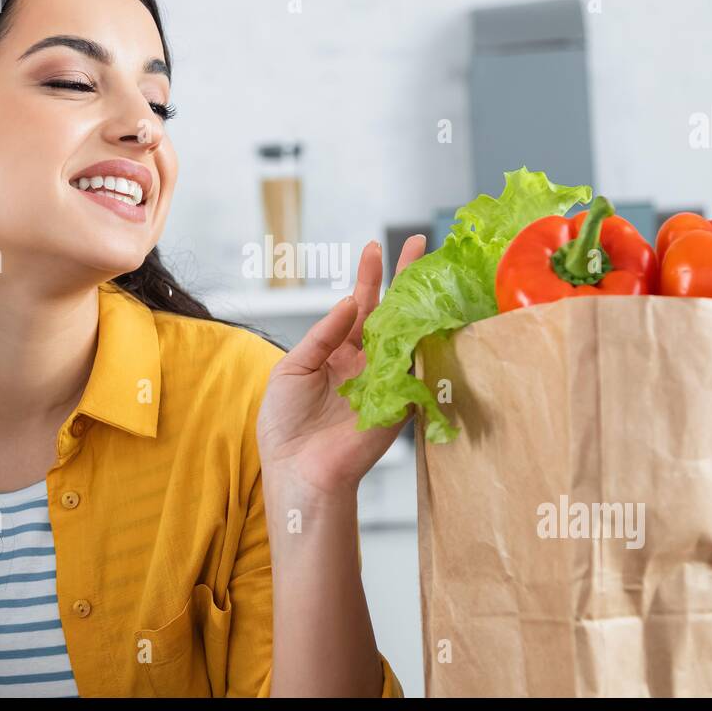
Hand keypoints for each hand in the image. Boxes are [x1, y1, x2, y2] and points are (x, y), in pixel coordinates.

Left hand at [256, 235, 426, 501]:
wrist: (297, 469)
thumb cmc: (286, 425)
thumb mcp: (292, 369)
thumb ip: (321, 336)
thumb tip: (350, 303)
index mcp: (338, 352)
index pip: (358, 307)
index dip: (368, 277)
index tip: (373, 248)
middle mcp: (365, 361)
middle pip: (390, 311)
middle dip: (402, 276)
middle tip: (416, 242)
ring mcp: (385, 379)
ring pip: (407, 332)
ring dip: (418, 300)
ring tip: (425, 264)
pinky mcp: (398, 400)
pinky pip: (413, 366)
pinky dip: (420, 339)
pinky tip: (424, 311)